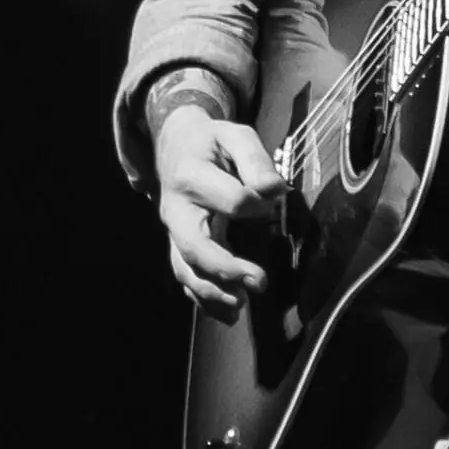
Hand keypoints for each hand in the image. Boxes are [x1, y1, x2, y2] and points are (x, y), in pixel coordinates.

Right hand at [154, 106, 286, 314]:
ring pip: (184, 269)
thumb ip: (256, 160)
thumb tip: (274, 190)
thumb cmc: (212, 141)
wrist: (175, 144)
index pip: (232, 200)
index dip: (259, 204)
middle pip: (194, 246)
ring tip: (241, 306)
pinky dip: (203, 299)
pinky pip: (184, 276)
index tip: (276, 199)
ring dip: (212, 292)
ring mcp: (172, 231)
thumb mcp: (235, 135)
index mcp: (191, 175)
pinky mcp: (176, 244)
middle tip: (260, 283)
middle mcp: (175, 208)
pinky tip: (228, 313)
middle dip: (225, 269)